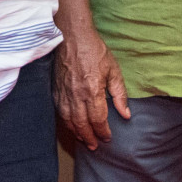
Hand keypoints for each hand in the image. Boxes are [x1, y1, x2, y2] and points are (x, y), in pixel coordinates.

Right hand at [52, 25, 130, 148]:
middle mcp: (76, 94)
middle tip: (95, 146)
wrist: (71, 35)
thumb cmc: (94, 50)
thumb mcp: (113, 70)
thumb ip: (119, 94)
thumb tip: (126, 114)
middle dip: (89, 137)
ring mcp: (64, 92)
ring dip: (76, 132)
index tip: (108, 137)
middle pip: (82, 124)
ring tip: (83, 140)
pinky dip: (65, 121)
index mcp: (92, 90)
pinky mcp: (55, 88)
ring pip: (68, 120)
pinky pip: (59, 110)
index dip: (103, 132)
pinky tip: (70, 125)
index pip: (98, 119)